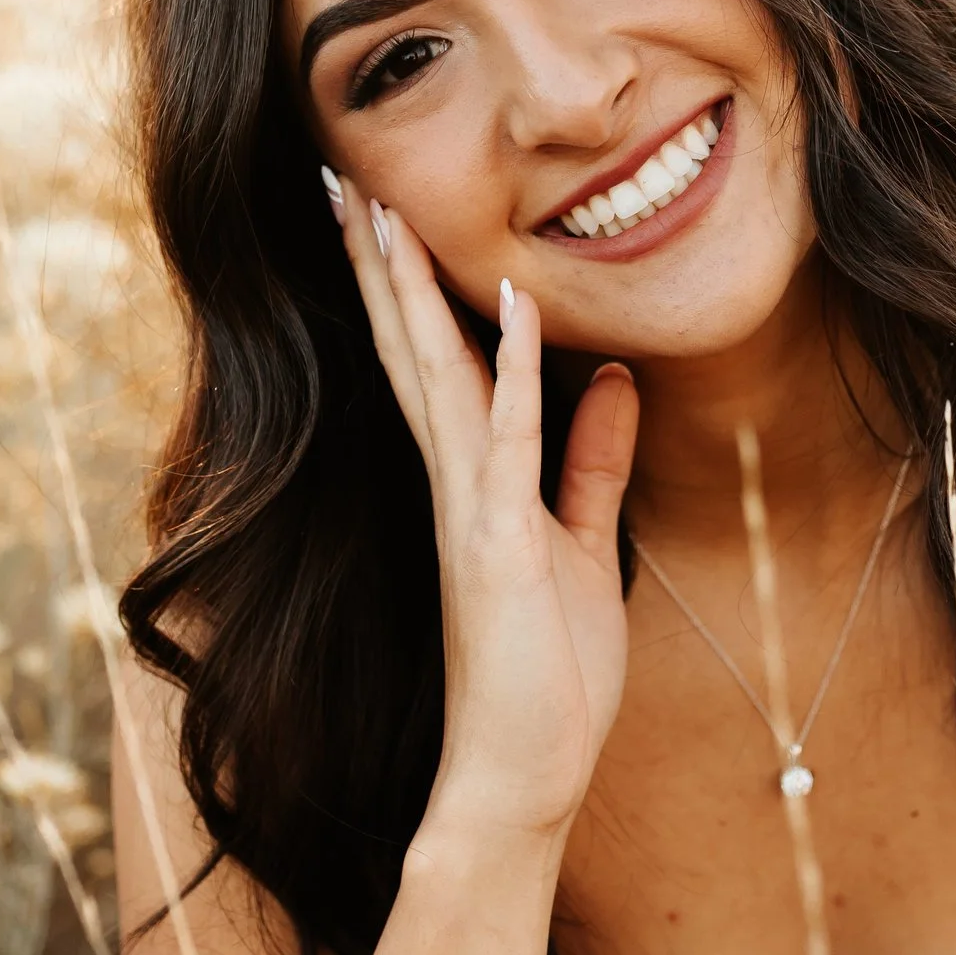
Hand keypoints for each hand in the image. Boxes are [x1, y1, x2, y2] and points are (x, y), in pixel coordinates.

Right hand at [334, 173, 639, 843]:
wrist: (524, 776)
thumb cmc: (550, 674)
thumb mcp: (585, 546)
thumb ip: (593, 463)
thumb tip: (614, 378)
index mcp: (470, 482)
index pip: (433, 363)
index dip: (407, 286)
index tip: (380, 212)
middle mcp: (453, 485)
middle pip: (408, 351)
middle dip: (376, 265)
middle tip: (341, 178)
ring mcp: (467, 511)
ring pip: (434, 377)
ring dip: (410, 292)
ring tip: (380, 209)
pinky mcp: (496, 545)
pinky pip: (502, 437)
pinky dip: (508, 367)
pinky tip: (508, 302)